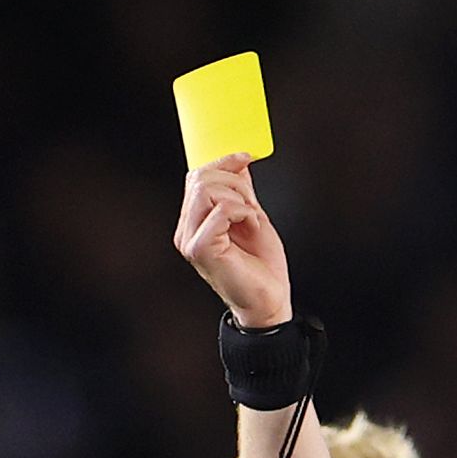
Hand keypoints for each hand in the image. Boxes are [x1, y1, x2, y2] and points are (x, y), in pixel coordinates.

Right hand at [174, 154, 294, 327]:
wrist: (269, 300)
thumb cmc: (261, 266)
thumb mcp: (251, 215)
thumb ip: (241, 190)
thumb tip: (238, 162)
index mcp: (195, 221)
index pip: (196, 176)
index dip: (222, 161)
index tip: (245, 157)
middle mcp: (187, 230)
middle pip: (199, 178)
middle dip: (234, 181)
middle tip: (252, 204)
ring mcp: (190, 241)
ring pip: (206, 190)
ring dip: (239, 197)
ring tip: (250, 218)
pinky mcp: (200, 249)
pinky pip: (219, 210)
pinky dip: (242, 212)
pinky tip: (251, 227)